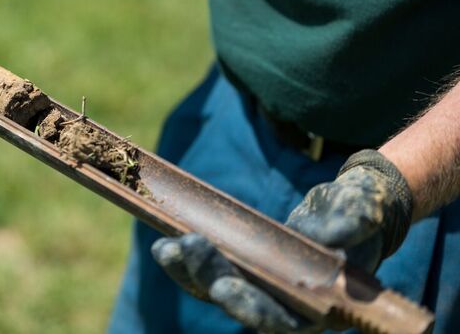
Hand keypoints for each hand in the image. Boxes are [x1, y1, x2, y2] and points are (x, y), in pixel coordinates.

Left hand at [152, 150, 413, 332]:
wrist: (355, 208)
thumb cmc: (363, 213)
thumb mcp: (363, 212)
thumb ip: (351, 223)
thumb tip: (327, 236)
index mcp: (323, 304)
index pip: (285, 320)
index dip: (252, 308)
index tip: (223, 289)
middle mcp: (289, 302)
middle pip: (243, 302)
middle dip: (210, 278)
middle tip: (187, 247)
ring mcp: (265, 287)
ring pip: (220, 288)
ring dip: (190, 271)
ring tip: (165, 249)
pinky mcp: (248, 269)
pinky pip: (214, 269)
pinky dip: (190, 259)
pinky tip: (166, 245)